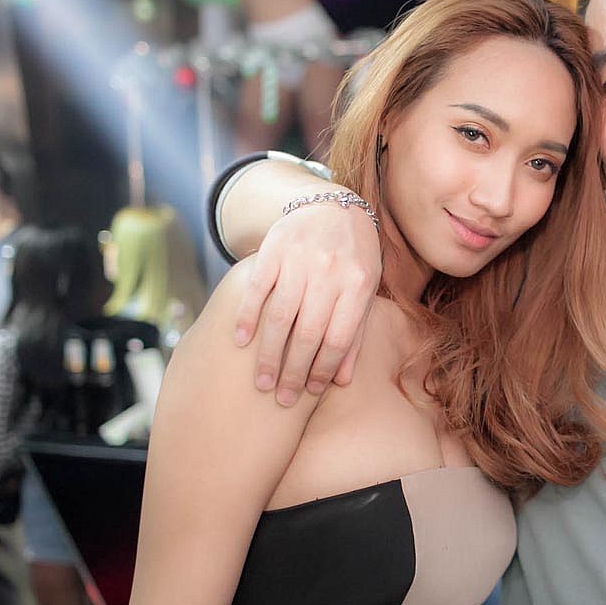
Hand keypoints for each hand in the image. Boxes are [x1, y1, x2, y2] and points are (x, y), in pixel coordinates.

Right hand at [233, 204, 381, 405]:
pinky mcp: (273, 250)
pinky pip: (257, 289)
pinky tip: (240, 342)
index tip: (310, 391)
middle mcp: (329, 273)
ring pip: (280, 316)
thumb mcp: (365, 290)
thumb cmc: (354, 257)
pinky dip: (247, 316)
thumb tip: (341, 380)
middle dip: (294, 371)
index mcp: (357, 285)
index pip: (339, 338)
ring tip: (262, 382)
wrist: (332, 206)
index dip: (324, 368)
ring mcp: (299, 260)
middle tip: (281, 398)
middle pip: (308, 332)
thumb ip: (354, 332)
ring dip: (269, 354)